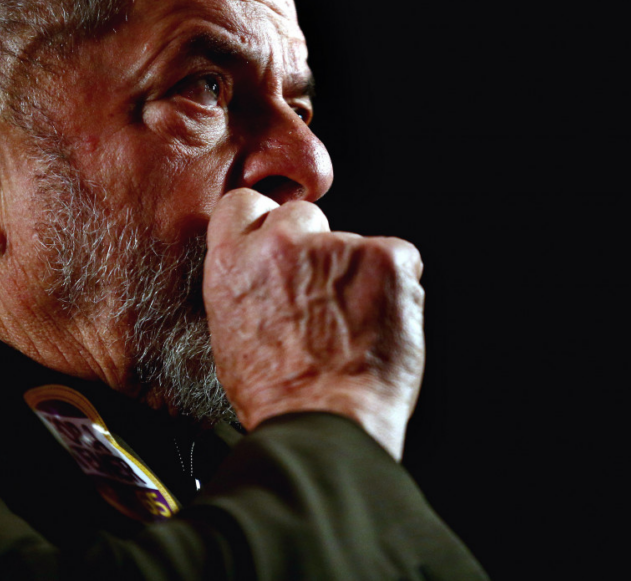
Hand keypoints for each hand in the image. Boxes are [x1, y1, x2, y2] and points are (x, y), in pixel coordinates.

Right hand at [204, 188, 424, 459]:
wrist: (325, 424)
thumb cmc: (279, 397)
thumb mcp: (231, 335)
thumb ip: (248, 286)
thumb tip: (267, 276)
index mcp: (234, 262)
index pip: (244, 205)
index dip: (266, 225)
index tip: (280, 244)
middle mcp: (281, 243)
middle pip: (303, 217)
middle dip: (316, 250)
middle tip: (325, 301)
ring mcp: (337, 246)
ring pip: (354, 244)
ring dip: (359, 276)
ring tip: (355, 331)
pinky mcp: (386, 258)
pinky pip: (399, 260)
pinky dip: (398, 288)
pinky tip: (383, 327)